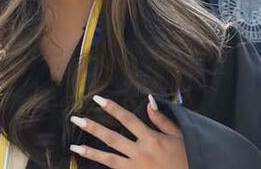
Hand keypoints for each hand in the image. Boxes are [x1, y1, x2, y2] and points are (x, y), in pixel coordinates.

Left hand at [69, 95, 187, 168]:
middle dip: (92, 128)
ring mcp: (136, 167)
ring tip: (74, 147)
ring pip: (108, 158)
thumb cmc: (187, 157)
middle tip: (75, 119)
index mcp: (152, 138)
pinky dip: (103, 167)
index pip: (128, 119)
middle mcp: (141, 152)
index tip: (97, 99)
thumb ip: (161, 120)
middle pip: (112, 138)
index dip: (112, 108)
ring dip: (90, 152)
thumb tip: (149, 101)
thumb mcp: (179, 135)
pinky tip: (89, 164)